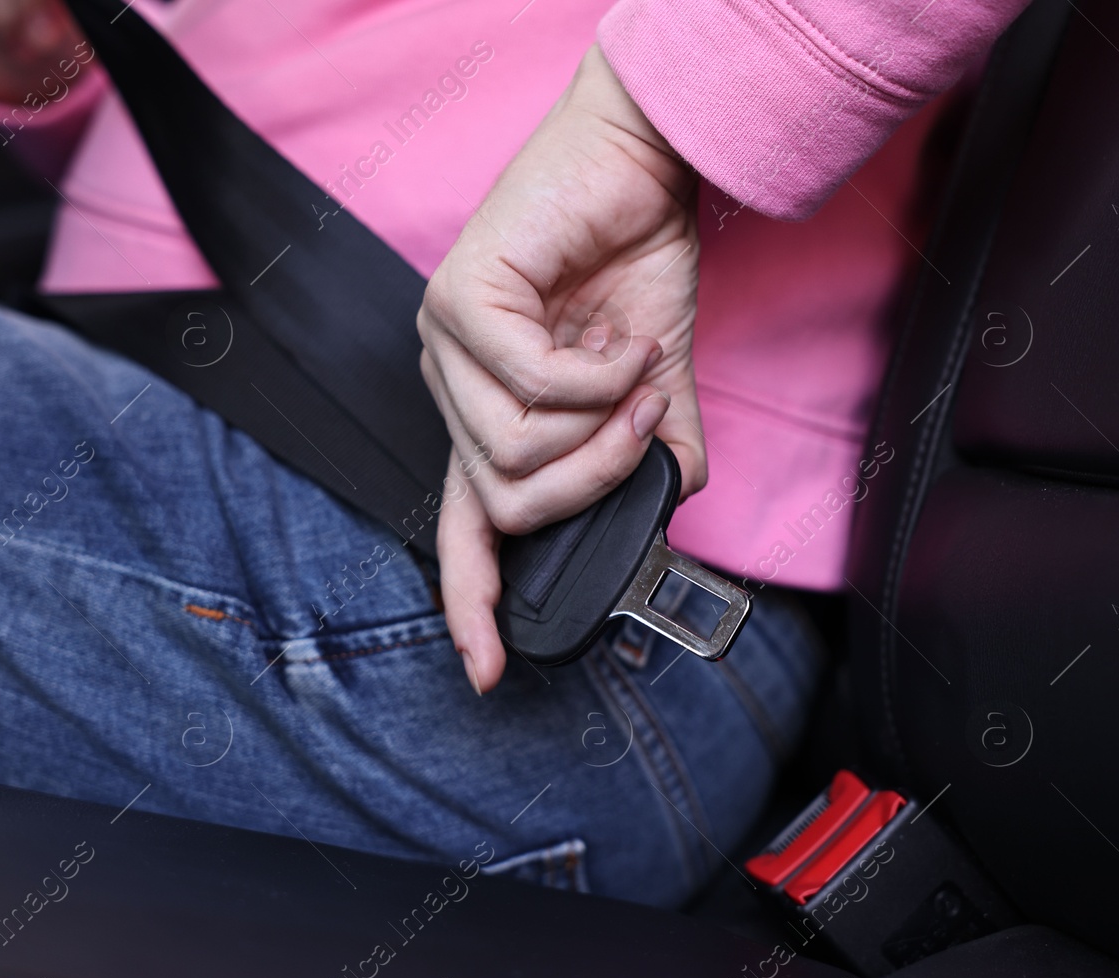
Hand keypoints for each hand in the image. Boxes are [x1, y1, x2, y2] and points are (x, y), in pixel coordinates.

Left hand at [418, 44, 705, 694]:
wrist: (637, 165)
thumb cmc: (632, 264)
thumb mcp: (649, 382)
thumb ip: (648, 447)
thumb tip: (673, 499)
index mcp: (489, 419)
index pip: (461, 528)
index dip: (470, 602)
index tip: (486, 671)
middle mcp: (454, 389)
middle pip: (505, 503)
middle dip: (593, 482)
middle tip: (645, 426)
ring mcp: (444, 346)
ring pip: (515, 454)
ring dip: (602, 426)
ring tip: (636, 370)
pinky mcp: (456, 301)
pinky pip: (530, 386)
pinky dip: (598, 376)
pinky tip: (620, 337)